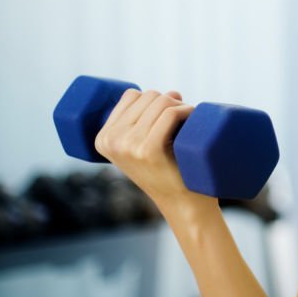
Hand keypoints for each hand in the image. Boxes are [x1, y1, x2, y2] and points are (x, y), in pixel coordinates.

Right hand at [93, 88, 213, 211]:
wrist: (181, 204)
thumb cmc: (167, 171)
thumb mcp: (140, 148)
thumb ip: (140, 123)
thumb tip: (170, 92)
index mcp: (103, 139)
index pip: (131, 96)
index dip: (154, 100)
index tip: (167, 115)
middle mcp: (111, 141)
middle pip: (148, 96)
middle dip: (170, 102)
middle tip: (183, 120)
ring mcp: (129, 146)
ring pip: (161, 101)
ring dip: (181, 105)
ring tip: (189, 122)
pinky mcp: (149, 150)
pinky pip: (171, 113)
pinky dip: (187, 110)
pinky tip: (194, 118)